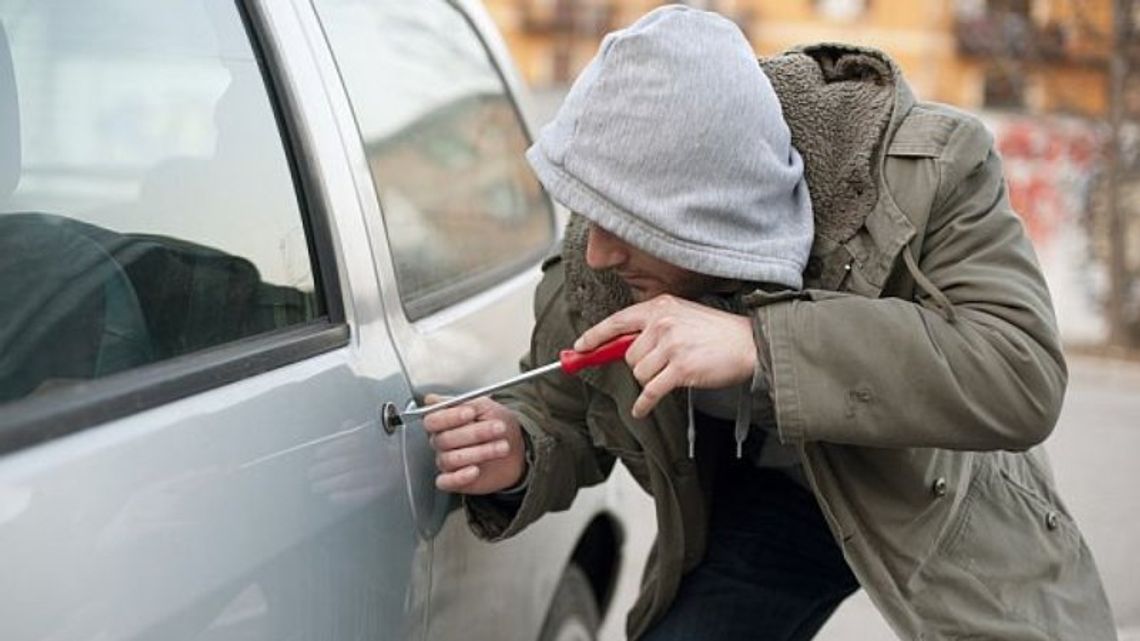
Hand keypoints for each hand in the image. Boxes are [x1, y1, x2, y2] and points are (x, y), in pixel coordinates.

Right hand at [422, 394, 526, 493]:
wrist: (517, 448)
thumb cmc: (497, 425)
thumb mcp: (485, 407)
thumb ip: (462, 402)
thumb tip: (432, 400)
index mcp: (444, 422)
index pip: (433, 420)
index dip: (450, 417)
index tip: (471, 413)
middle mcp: (442, 442)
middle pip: (445, 439)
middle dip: (475, 433)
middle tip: (498, 428)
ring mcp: (447, 461)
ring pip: (450, 459)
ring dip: (479, 452)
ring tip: (501, 447)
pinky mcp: (454, 480)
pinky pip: (446, 482)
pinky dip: (459, 477)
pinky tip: (475, 470)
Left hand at [575, 294, 756, 417]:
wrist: (749, 344)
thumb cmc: (718, 333)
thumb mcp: (683, 315)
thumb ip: (654, 325)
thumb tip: (622, 345)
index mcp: (660, 306)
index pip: (617, 321)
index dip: (595, 336)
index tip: (580, 347)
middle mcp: (662, 323)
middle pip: (627, 355)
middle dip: (639, 366)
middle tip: (662, 365)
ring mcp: (671, 345)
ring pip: (638, 374)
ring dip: (650, 381)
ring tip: (672, 374)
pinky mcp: (680, 368)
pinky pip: (650, 392)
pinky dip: (644, 404)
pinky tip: (642, 409)